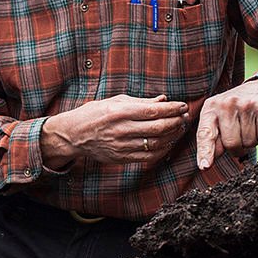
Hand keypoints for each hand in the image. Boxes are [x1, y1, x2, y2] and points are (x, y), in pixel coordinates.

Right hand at [40, 94, 190, 167]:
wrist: (73, 135)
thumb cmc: (95, 113)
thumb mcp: (115, 101)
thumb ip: (141, 101)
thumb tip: (163, 100)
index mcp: (119, 112)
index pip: (153, 111)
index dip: (172, 109)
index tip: (183, 105)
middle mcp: (121, 129)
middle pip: (158, 127)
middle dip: (175, 122)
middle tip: (184, 117)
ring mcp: (121, 146)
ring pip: (155, 143)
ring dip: (172, 136)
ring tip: (178, 128)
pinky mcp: (121, 158)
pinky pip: (148, 156)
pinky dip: (162, 150)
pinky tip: (168, 142)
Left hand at [195, 78, 257, 169]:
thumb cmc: (235, 110)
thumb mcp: (219, 119)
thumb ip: (213, 139)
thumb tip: (207, 162)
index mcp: (210, 109)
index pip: (205, 134)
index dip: (205, 152)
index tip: (204, 166)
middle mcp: (225, 104)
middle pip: (232, 144)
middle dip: (238, 148)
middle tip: (240, 137)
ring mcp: (244, 104)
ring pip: (249, 142)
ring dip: (251, 141)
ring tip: (250, 126)